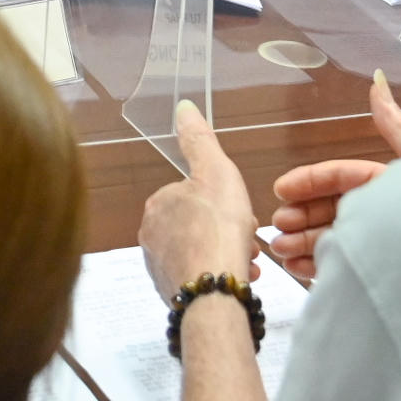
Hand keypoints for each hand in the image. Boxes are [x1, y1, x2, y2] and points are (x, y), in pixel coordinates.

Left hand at [139, 100, 260, 300]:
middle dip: (226, 230)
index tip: (243, 212)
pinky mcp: (172, 293)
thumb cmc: (218, 228)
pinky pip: (200, 278)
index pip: (193, 196)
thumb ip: (199, 140)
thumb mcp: (216, 172)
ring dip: (226, 254)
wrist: (215, 291)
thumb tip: (183, 107)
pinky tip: (238, 279)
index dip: (222, 202)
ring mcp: (160, 267)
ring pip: (200, 253)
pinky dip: (220, 275)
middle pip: (197, 225)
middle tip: (249, 239)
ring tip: (247, 262)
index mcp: (158, 203)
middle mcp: (151, 235)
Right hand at [265, 71, 400, 281]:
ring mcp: (380, 245)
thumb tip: (378, 79)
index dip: (310, 181)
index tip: (282, 189)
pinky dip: (315, 267)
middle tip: (278, 224)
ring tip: (280, 250)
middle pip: (331, 209)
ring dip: (301, 243)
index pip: (342, 177)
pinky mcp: (378, 275)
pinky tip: (296, 268)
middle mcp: (382, 213)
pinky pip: (340, 268)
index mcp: (389, 184)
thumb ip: (397, 127)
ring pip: (331, 239)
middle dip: (300, 215)